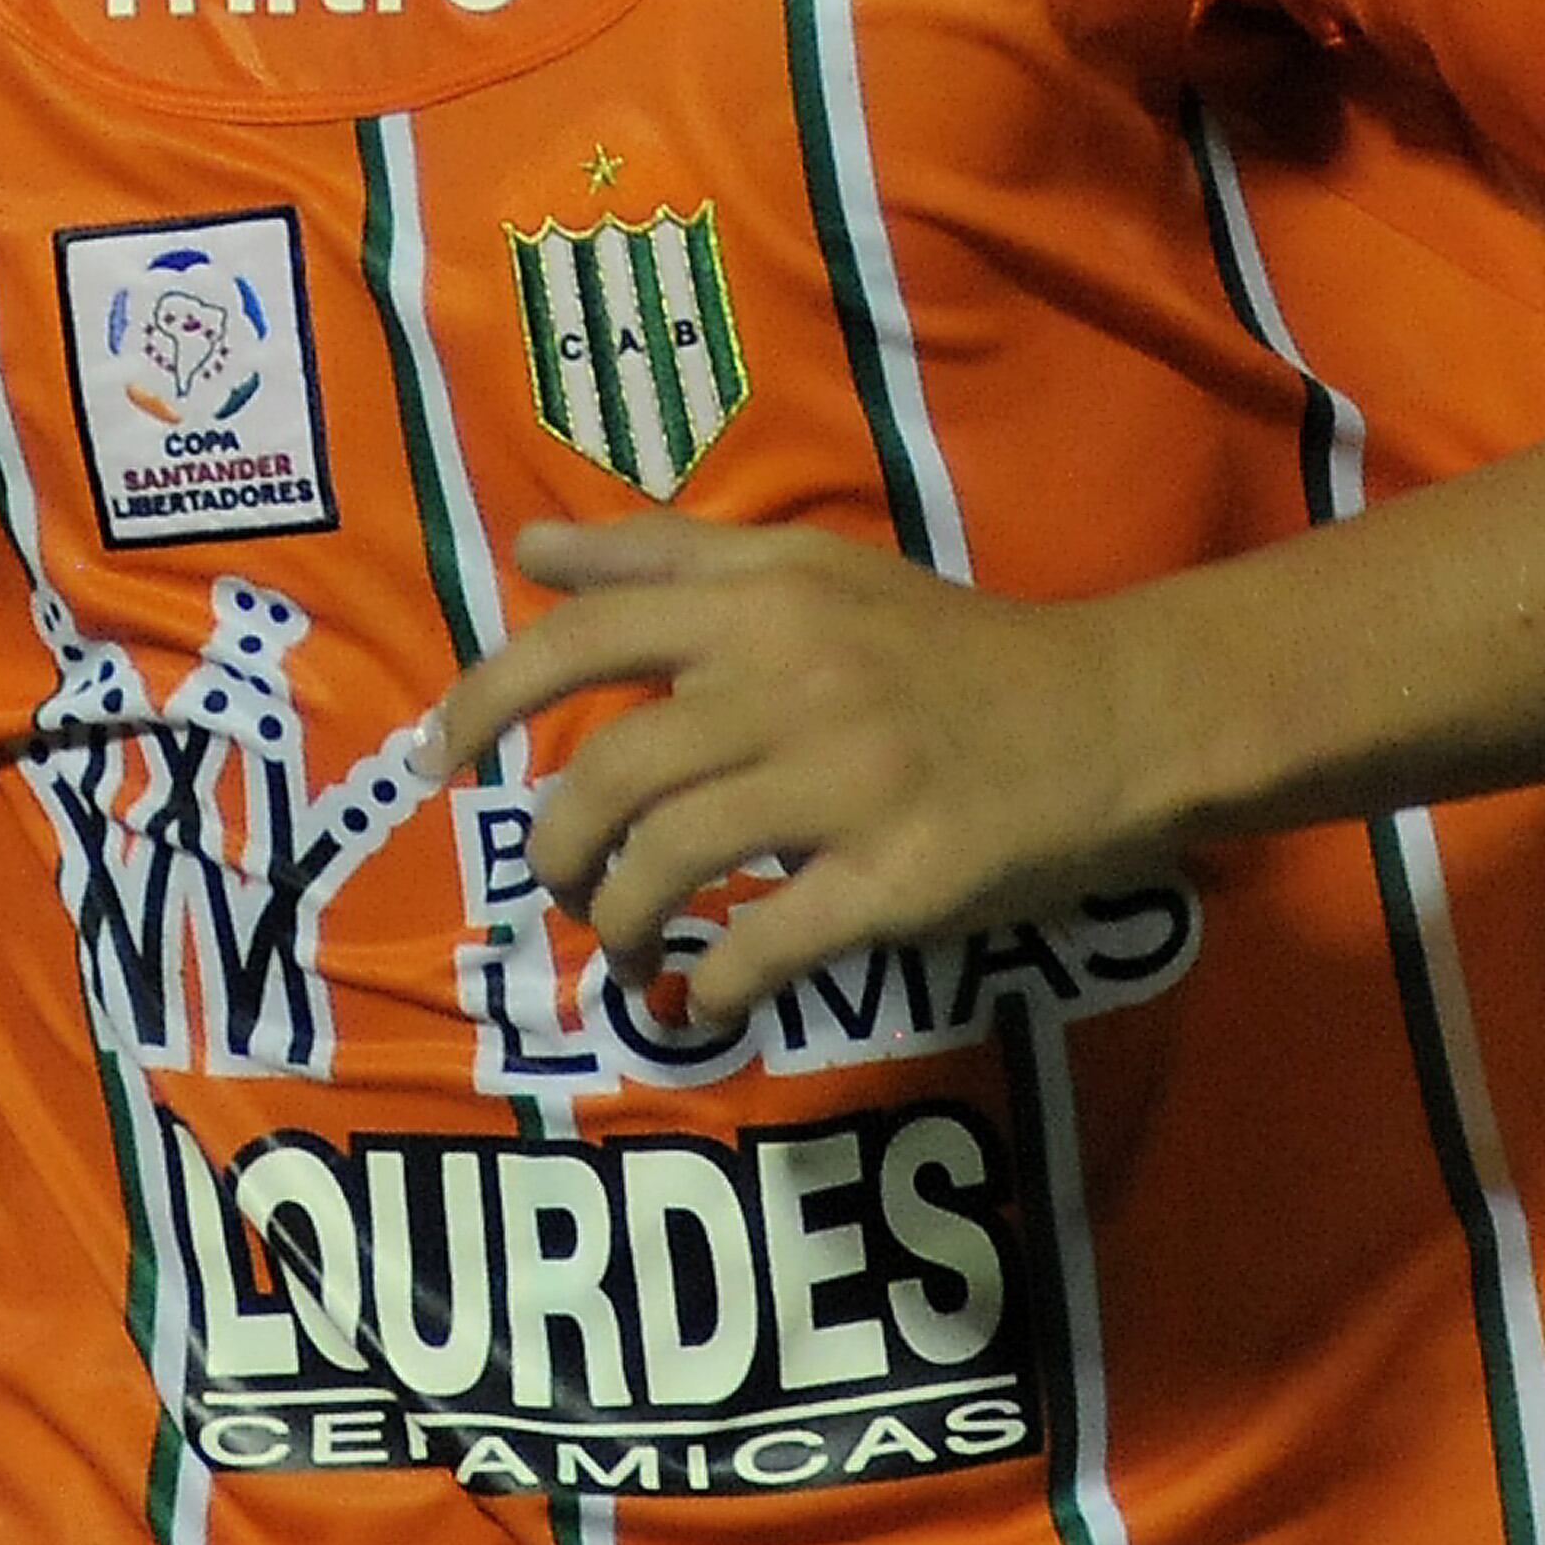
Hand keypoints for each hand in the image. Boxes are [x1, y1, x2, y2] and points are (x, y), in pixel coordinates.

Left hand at [427, 517, 1173, 1020]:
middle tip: (557, 880)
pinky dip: (714, 981)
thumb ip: (670, 554)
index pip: (585, 637)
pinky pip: (767, 943)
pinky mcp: (898, 877)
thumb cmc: (948, 647)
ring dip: (618, 920)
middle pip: (610, 772)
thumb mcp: (812, 567)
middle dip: (556, 845)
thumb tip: (531, 552)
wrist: (1112, 714)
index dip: (486, 697)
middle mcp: (794, 678)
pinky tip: (707, 992)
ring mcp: (847, 782)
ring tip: (622, 941)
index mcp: (766, 597)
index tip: (433, 758)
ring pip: (670, 862)